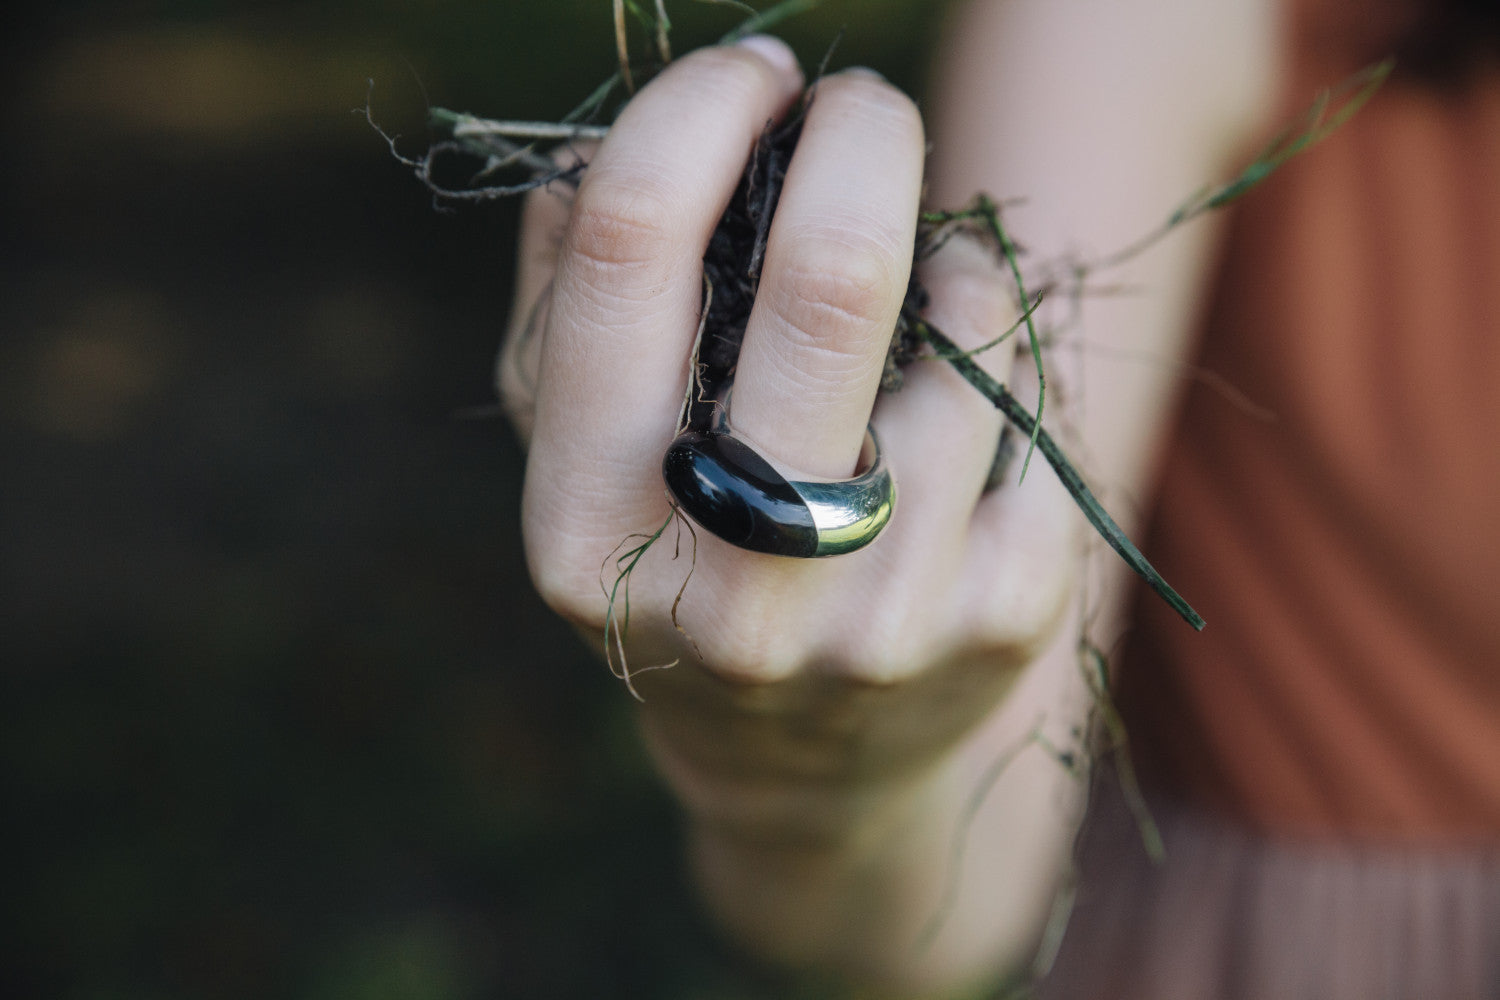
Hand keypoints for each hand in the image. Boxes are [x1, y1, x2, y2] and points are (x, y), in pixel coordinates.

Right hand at [499, 34, 1080, 983]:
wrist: (812, 776)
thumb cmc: (681, 579)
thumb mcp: (582, 473)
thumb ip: (562, 313)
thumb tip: (597, 153)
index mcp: (590, 533)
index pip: (630, 252)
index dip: (694, 113)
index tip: (747, 76)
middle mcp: (738, 589)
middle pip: (829, 273)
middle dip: (859, 133)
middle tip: (860, 102)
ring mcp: (888, 611)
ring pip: (957, 317)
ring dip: (933, 268)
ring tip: (895, 330)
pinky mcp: (1011, 610)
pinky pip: (1028, 383)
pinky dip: (991, 351)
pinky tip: (947, 415)